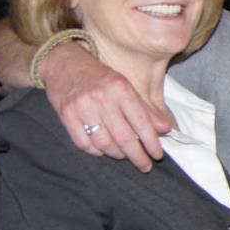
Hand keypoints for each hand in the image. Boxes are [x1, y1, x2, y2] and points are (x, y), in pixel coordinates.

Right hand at [41, 39, 172, 170]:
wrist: (64, 63)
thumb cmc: (99, 76)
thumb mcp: (125, 85)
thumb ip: (144, 109)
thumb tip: (165, 129)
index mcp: (120, 88)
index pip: (141, 122)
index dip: (151, 143)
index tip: (157, 155)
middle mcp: (102, 98)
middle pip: (124, 138)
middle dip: (137, 156)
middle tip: (145, 166)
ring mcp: (82, 107)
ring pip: (104, 144)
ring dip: (117, 155)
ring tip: (124, 155)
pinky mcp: (66, 116)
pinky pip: (84, 144)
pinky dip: (96, 152)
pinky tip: (103, 150)